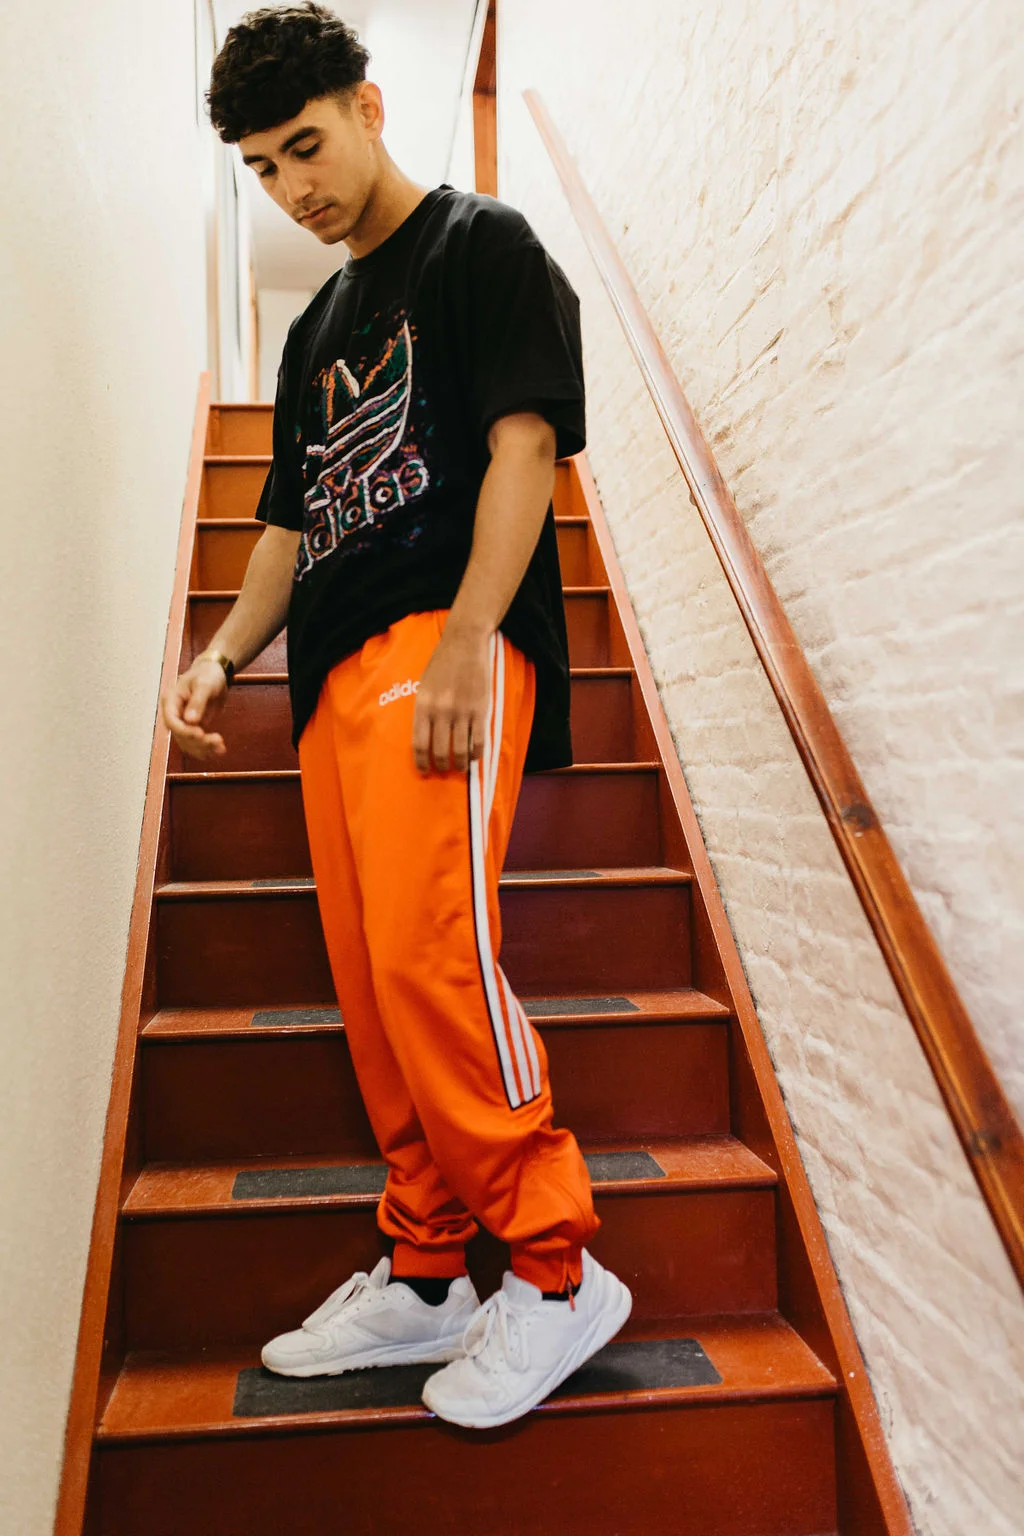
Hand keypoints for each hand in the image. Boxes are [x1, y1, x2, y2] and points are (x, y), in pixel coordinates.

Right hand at [161, 658, 228, 760]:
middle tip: (217, 740)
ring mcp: (182, 722)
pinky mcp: (193, 728)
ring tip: (221, 748)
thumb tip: (189, 720)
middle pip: (180, 735)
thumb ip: (197, 701)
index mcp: (171, 700)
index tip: (200, 734)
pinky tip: (219, 751)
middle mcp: (174, 713)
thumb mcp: (205, 685)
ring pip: (188, 743)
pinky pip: (196, 743)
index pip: (171, 720)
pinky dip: (207, 749)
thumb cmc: (208, 675)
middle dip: (198, 741)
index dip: (183, 730)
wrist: (215, 674)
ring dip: (203, 748)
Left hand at [412, 625, 490, 773]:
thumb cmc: (441, 665)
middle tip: (443, 770)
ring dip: (460, 765)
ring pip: (460, 750)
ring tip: (460, 768)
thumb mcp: (424, 687)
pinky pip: (479, 740)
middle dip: (441, 766)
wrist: (464, 643)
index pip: (419, 743)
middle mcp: (441, 711)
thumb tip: (424, 739)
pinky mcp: (481, 709)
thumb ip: (423, 711)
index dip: (421, 762)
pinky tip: (474, 755)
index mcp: (423, 705)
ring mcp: (463, 711)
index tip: (424, 771)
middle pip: (440, 751)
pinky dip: (477, 753)